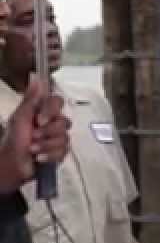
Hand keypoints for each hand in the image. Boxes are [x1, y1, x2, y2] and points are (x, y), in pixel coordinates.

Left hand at [0, 78, 69, 192]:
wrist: (12, 164)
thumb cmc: (13, 140)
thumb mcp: (20, 117)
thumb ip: (31, 99)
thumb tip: (37, 78)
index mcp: (42, 112)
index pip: (57, 102)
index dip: (52, 111)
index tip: (40, 120)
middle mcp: (52, 123)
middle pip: (64, 122)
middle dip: (47, 132)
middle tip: (33, 137)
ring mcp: (57, 138)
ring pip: (64, 139)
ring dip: (45, 145)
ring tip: (32, 149)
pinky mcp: (60, 152)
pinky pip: (63, 152)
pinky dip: (49, 155)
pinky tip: (39, 158)